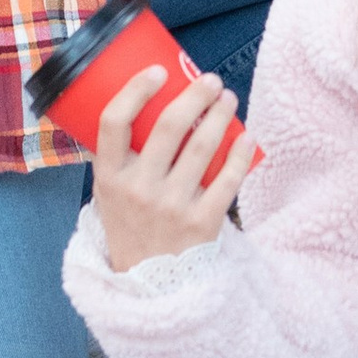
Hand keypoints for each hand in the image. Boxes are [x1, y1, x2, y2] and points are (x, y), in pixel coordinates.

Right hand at [93, 63, 254, 270]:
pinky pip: (228, 180)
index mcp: (110, 177)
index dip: (136, 90)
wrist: (147, 286)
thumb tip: (148, 103)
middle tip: (210, 80)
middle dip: (195, 94)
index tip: (158, 71)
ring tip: (228, 99)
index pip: (114, 122)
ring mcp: (171, 206)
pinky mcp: (201, 223)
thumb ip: (121, 157)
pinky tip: (247, 137)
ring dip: (220, 115)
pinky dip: (241, 154)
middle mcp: (138, 189)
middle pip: (169, 126)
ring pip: (203, 147)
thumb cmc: (131, 226)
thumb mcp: (110, 193)